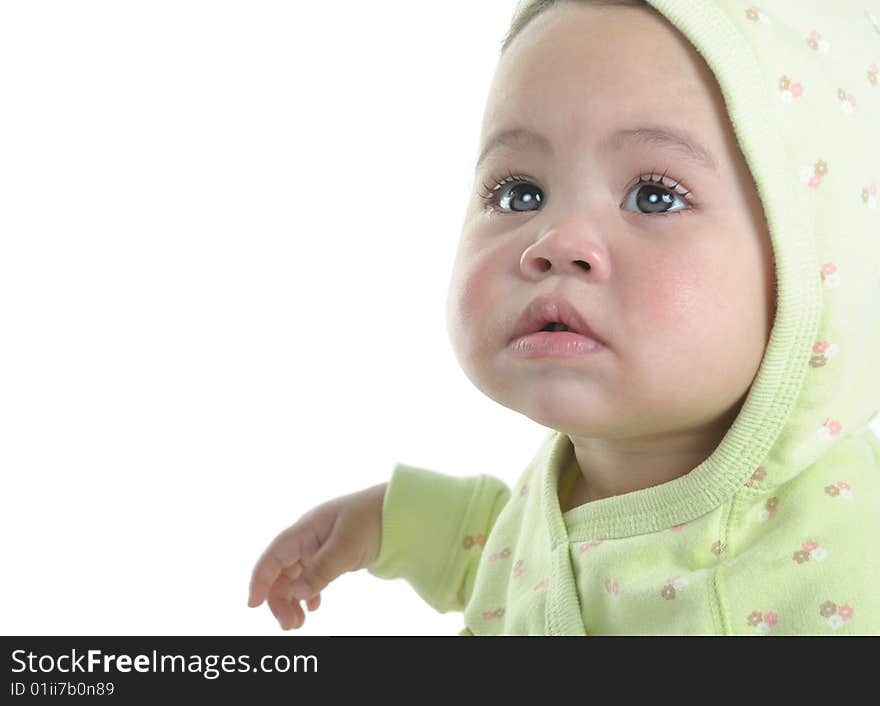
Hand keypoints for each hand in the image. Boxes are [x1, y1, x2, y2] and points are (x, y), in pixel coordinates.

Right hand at [247, 482, 386, 629]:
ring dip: (292, 599)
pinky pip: (310, 575)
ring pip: (294, 576)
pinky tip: (314, 606)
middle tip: (290, 625)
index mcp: (306, 529)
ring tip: (298, 623)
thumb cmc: (373, 519)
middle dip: (279, 599)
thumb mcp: (347, 546)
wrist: (400, 510)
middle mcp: (308, 537)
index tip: (253, 605)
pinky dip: (308, 593)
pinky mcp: (332, 554)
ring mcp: (319, 546)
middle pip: (281, 571)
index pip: (273, 556)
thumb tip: (297, 594)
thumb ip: (321, 569)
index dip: (260, 580)